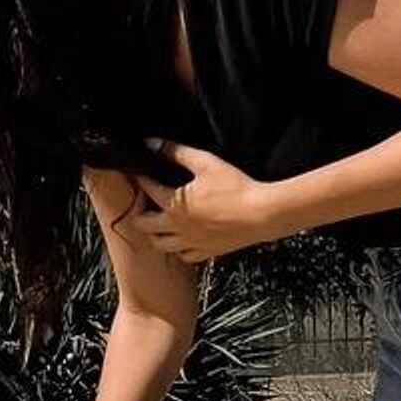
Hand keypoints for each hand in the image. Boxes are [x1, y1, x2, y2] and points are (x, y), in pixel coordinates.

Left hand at [123, 142, 277, 261]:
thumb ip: (178, 153)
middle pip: (144, 226)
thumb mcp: (206, 163)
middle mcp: (178, 228)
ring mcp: (191, 243)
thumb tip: (154, 143)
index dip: (141, 179)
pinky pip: (185, 256)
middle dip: (138, 213)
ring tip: (158, 224)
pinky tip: (183, 240)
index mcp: (174, 205)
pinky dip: (179, 249)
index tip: (139, 173)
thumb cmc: (237, 188)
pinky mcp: (207, 252)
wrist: (262, 215)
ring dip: (155, 235)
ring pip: (161, 245)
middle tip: (142, 203)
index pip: (147, 190)